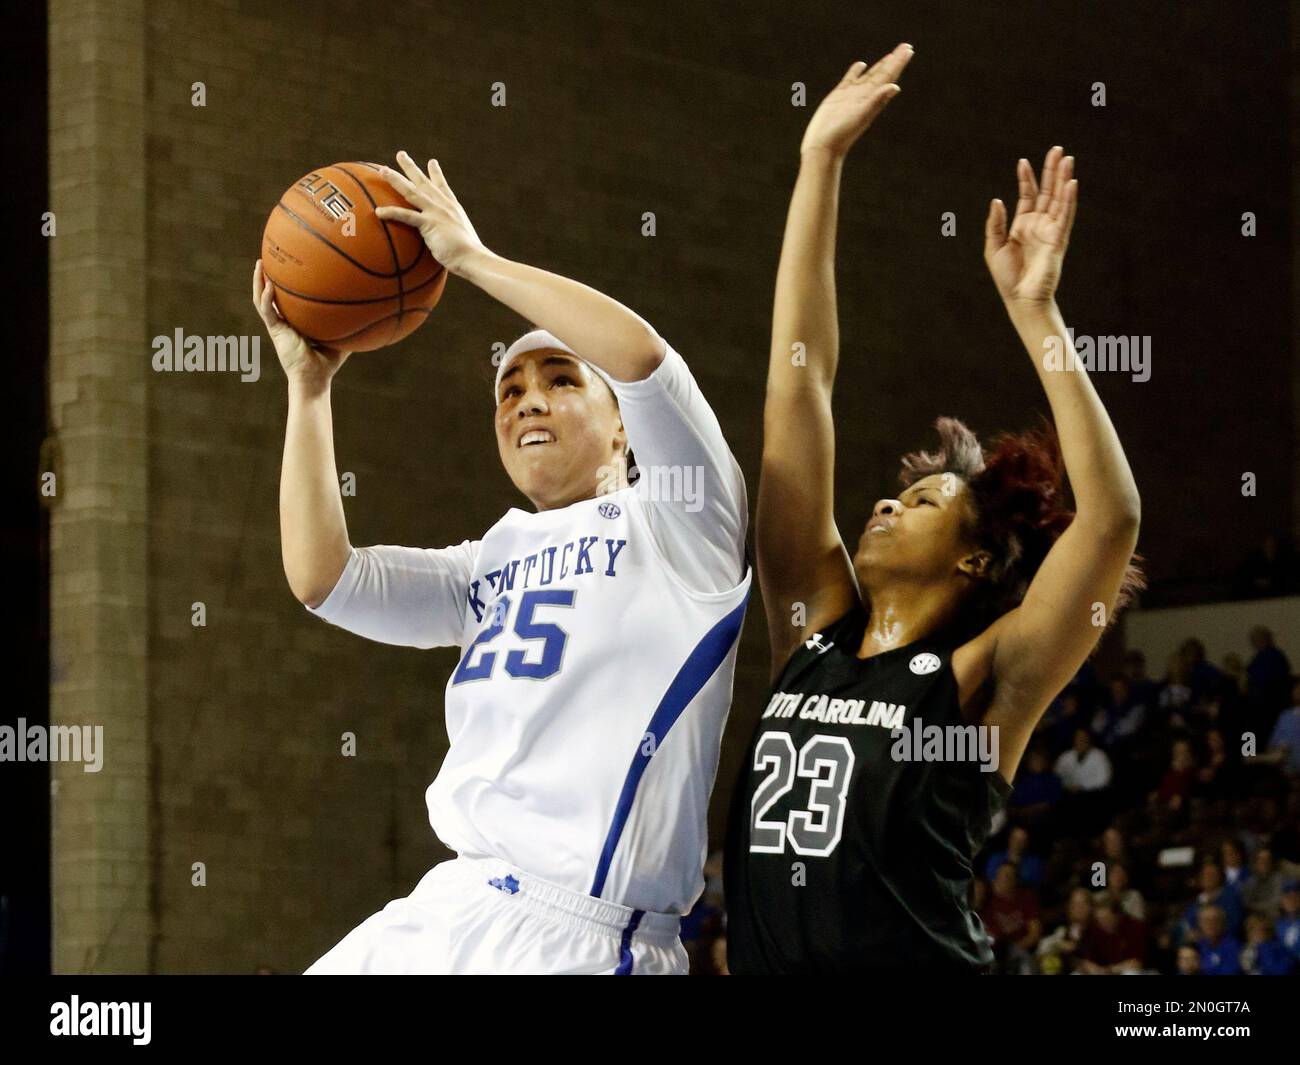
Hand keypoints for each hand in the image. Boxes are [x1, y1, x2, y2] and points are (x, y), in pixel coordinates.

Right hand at [253, 260, 350, 390]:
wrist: (315, 380)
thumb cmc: (328, 364)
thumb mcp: (341, 338)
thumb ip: (350, 325)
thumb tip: (371, 312)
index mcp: (295, 322)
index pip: (287, 299)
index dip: (285, 284)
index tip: (288, 266)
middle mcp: (284, 321)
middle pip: (270, 294)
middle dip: (266, 276)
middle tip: (267, 257)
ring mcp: (278, 326)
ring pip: (262, 299)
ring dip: (258, 282)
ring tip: (259, 263)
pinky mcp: (276, 332)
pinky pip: (268, 312)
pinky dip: (267, 299)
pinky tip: (269, 286)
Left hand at [376, 150, 485, 275]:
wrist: (472, 257)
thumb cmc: (468, 255)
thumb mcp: (462, 240)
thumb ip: (452, 236)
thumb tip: (450, 245)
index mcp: (453, 207)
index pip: (442, 186)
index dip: (436, 173)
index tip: (431, 162)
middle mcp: (443, 205)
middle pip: (424, 182)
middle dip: (411, 167)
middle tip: (400, 154)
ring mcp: (436, 212)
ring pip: (411, 191)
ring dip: (396, 180)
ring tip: (382, 170)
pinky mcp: (429, 223)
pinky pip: (406, 216)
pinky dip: (392, 213)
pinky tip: (378, 211)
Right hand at [800, 43, 912, 157]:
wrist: (824, 145)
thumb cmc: (843, 133)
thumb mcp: (861, 115)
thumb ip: (877, 100)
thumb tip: (895, 86)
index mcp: (872, 98)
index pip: (888, 76)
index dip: (898, 63)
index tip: (908, 50)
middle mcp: (865, 95)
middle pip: (883, 74)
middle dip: (894, 61)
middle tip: (906, 47)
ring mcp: (852, 95)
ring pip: (869, 75)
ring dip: (880, 65)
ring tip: (891, 55)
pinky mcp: (838, 95)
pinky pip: (850, 79)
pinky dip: (856, 71)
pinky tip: (861, 64)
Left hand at [984, 147, 1077, 306]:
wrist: (1020, 298)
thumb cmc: (1007, 277)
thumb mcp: (993, 247)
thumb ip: (995, 223)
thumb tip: (997, 200)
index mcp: (1022, 225)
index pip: (1028, 195)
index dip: (1026, 178)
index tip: (1023, 161)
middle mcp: (1038, 225)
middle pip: (1047, 192)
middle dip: (1051, 171)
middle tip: (1057, 150)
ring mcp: (1050, 231)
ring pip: (1059, 199)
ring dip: (1063, 180)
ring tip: (1067, 159)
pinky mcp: (1058, 240)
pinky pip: (1065, 216)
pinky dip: (1068, 200)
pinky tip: (1071, 183)